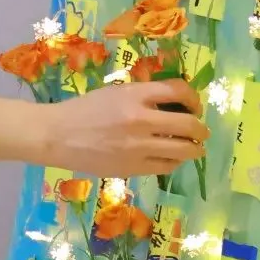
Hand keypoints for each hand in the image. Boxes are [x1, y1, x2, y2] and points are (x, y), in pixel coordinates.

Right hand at [39, 79, 207, 178]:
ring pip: (184, 150)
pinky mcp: (134, 168)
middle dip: (200, 128)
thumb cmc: (85, 109)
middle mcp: (141, 120)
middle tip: (200, 130)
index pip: (178, 91)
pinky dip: (175, 161)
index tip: (193, 104)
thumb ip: (142, 95)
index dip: (192, 97)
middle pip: (188, 124)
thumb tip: (172, 102)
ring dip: (195, 148)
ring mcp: (139, 147)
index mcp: (134, 95)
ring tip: (195, 147)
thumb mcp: (114, 92)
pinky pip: (167, 166)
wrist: (58, 135)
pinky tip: (172, 157)